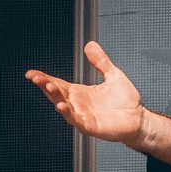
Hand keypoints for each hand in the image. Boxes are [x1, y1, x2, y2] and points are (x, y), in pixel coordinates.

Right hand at [25, 42, 170, 162]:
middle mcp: (77, 104)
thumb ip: (100, 62)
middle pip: (56, 94)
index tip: (31, 73)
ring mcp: (82, 115)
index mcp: (80, 93)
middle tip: (36, 77)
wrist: (138, 119)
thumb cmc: (126, 101)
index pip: (58, 84)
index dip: (44, 78)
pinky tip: (61, 106)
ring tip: (49, 86)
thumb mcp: (113, 75)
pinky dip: (67, 113)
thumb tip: (90, 45)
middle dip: (45, 85)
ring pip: (63, 106)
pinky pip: (75, 120)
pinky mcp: (89, 126)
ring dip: (55, 96)